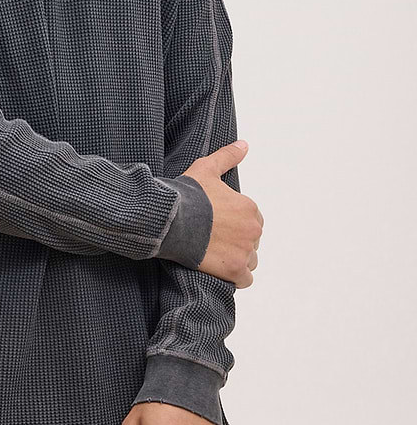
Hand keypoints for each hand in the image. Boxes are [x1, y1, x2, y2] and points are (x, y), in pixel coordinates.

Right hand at [184, 140, 262, 287]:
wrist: (171, 219)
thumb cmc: (187, 194)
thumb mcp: (206, 169)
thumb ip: (227, 156)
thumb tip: (244, 144)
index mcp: (249, 207)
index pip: (252, 220)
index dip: (235, 222)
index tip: (218, 223)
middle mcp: (253, 230)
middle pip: (251, 241)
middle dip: (237, 241)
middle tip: (213, 238)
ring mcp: (245, 251)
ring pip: (250, 260)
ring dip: (237, 259)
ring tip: (215, 254)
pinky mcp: (234, 270)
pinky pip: (245, 279)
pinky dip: (235, 277)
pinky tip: (219, 269)